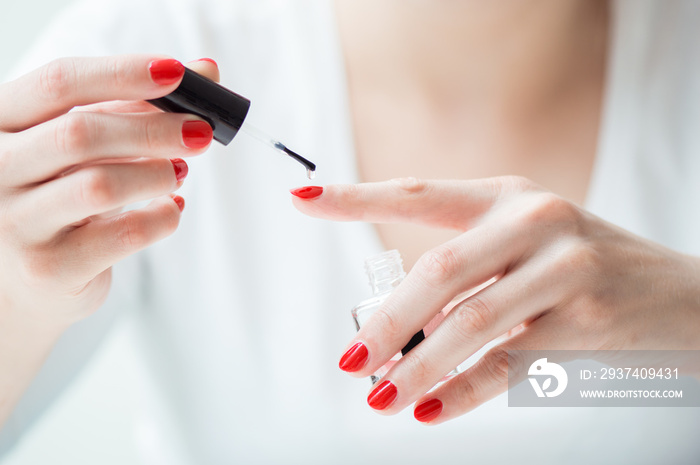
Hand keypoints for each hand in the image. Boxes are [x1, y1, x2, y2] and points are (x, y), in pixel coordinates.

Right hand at [0, 55, 217, 328]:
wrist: (27, 279)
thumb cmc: (61, 195)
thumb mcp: (86, 144)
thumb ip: (137, 105)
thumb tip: (207, 71)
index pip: (59, 83)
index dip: (122, 73)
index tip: (177, 72)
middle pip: (81, 134)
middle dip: (154, 129)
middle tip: (202, 131)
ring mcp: (17, 223)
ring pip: (101, 186)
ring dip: (158, 174)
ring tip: (179, 172)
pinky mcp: (50, 268)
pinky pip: (124, 235)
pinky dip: (162, 217)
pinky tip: (171, 209)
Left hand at [292, 177, 699, 423]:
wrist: (678, 294)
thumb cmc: (582, 266)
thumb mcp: (524, 245)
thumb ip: (464, 274)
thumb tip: (393, 328)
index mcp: (506, 197)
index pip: (418, 194)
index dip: (357, 197)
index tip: (303, 198)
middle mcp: (535, 221)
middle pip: (441, 270)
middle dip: (389, 320)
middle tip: (352, 357)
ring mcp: (566, 267)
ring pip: (473, 322)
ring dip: (419, 365)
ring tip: (381, 394)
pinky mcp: (588, 319)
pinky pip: (509, 363)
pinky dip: (463, 391)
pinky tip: (430, 409)